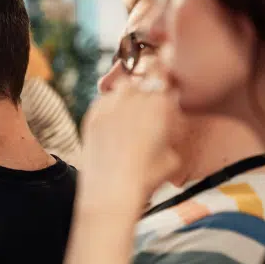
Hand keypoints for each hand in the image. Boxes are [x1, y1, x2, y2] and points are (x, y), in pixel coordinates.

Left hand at [78, 70, 180, 212]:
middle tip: (148, 98)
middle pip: (141, 78)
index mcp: (158, 105)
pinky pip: (103, 100)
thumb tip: (168, 122)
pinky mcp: (91, 116)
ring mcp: (109, 107)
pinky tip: (115, 121)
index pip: (161, 72)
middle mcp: (132, 100)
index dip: (163, 73)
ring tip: (131, 110)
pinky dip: (110, 104)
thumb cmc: (146, 178)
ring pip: (121, 86)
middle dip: (146, 84)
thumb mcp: (173, 155)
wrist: (111, 191)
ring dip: (128, 92)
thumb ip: (172, 131)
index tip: (164, 79)